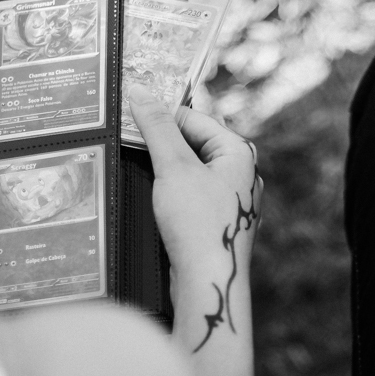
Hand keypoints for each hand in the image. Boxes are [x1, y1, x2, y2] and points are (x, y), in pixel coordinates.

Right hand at [128, 85, 262, 283]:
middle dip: (165, 145)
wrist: (210, 281)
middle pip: (195, 143)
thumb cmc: (200, 226)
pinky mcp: (220, 222)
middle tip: (136, 149)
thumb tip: (142, 94)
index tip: (132, 120)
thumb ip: (157, 128)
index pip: (194, 118)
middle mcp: (242, 174)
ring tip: (150, 180)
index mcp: (239, 153)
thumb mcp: (173, 167)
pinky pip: (194, 195)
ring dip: (168, 171)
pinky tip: (161, 204)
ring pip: (193, 171)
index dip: (161, 118)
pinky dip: (175, 194)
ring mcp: (233, 200)